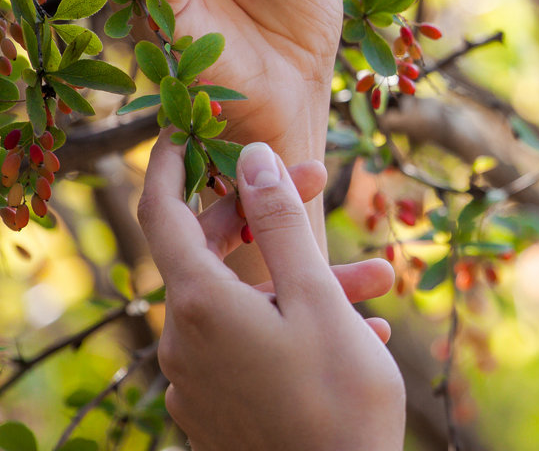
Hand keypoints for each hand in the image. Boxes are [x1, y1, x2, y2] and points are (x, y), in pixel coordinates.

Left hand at [139, 135, 405, 450]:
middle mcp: (184, 341)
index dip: (172, 164)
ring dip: (303, 279)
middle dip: (270, 217)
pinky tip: (357, 332)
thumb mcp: (317, 299)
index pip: (161, 212)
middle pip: (210, 253)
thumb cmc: (336, 400)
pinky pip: (249, 344)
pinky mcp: (216, 410)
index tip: (187, 128)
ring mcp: (197, 380)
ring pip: (244, 301)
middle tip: (321, 185)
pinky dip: (292, 322)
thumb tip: (252, 159)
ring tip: (377, 285)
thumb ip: (281, 224)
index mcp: (199, 304)